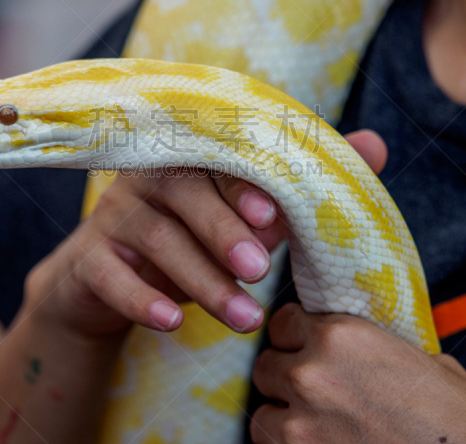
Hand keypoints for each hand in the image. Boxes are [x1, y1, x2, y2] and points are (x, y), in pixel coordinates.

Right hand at [24, 130, 387, 342]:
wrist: (111, 278)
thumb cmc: (193, 237)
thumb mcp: (248, 213)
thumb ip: (300, 183)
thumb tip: (376, 143)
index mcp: (189, 157)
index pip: (215, 158)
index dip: (242, 184)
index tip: (272, 218)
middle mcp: (148, 178)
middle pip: (183, 193)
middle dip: (224, 232)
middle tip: (260, 270)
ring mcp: (114, 216)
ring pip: (155, 238)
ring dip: (200, 279)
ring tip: (242, 316)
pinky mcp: (89, 258)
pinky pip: (109, 274)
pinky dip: (141, 298)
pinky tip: (172, 322)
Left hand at [250, 304, 465, 443]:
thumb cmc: (462, 422)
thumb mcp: (423, 362)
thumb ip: (375, 346)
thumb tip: (360, 347)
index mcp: (342, 335)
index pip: (283, 322)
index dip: (295, 336)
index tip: (305, 348)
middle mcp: (312, 372)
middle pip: (266, 365)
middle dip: (285, 376)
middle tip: (313, 391)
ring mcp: (301, 421)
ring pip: (263, 411)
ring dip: (283, 416)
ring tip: (315, 424)